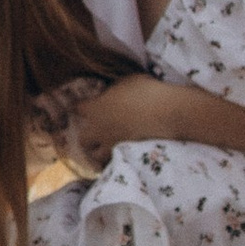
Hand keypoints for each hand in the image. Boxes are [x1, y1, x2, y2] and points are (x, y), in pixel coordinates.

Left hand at [40, 72, 182, 167]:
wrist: (167, 113)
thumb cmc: (146, 92)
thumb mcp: (126, 82)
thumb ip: (113, 90)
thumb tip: (111, 94)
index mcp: (95, 108)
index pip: (77, 108)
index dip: (79, 107)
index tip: (81, 106)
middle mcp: (99, 129)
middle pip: (83, 139)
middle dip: (87, 137)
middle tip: (94, 134)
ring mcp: (112, 144)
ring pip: (97, 157)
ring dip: (99, 153)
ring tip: (106, 150)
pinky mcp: (127, 155)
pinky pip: (115, 163)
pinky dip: (116, 160)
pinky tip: (122, 156)